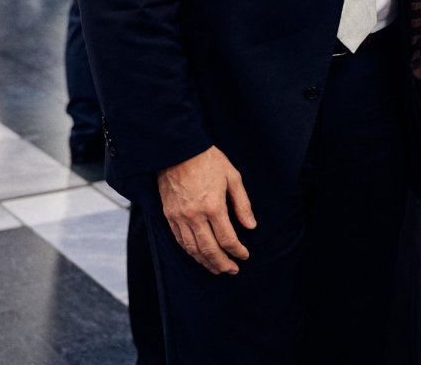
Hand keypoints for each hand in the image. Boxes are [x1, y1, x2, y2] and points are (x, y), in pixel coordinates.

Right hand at [157, 146, 256, 274]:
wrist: (178, 150)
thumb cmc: (208, 160)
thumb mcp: (233, 177)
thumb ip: (242, 204)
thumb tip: (251, 226)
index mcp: (213, 206)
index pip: (227, 239)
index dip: (237, 251)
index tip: (244, 256)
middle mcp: (194, 216)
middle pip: (209, 249)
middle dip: (222, 263)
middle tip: (232, 270)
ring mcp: (179, 217)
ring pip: (192, 249)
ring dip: (206, 262)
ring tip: (217, 269)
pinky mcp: (168, 215)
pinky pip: (179, 240)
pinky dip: (190, 252)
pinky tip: (198, 255)